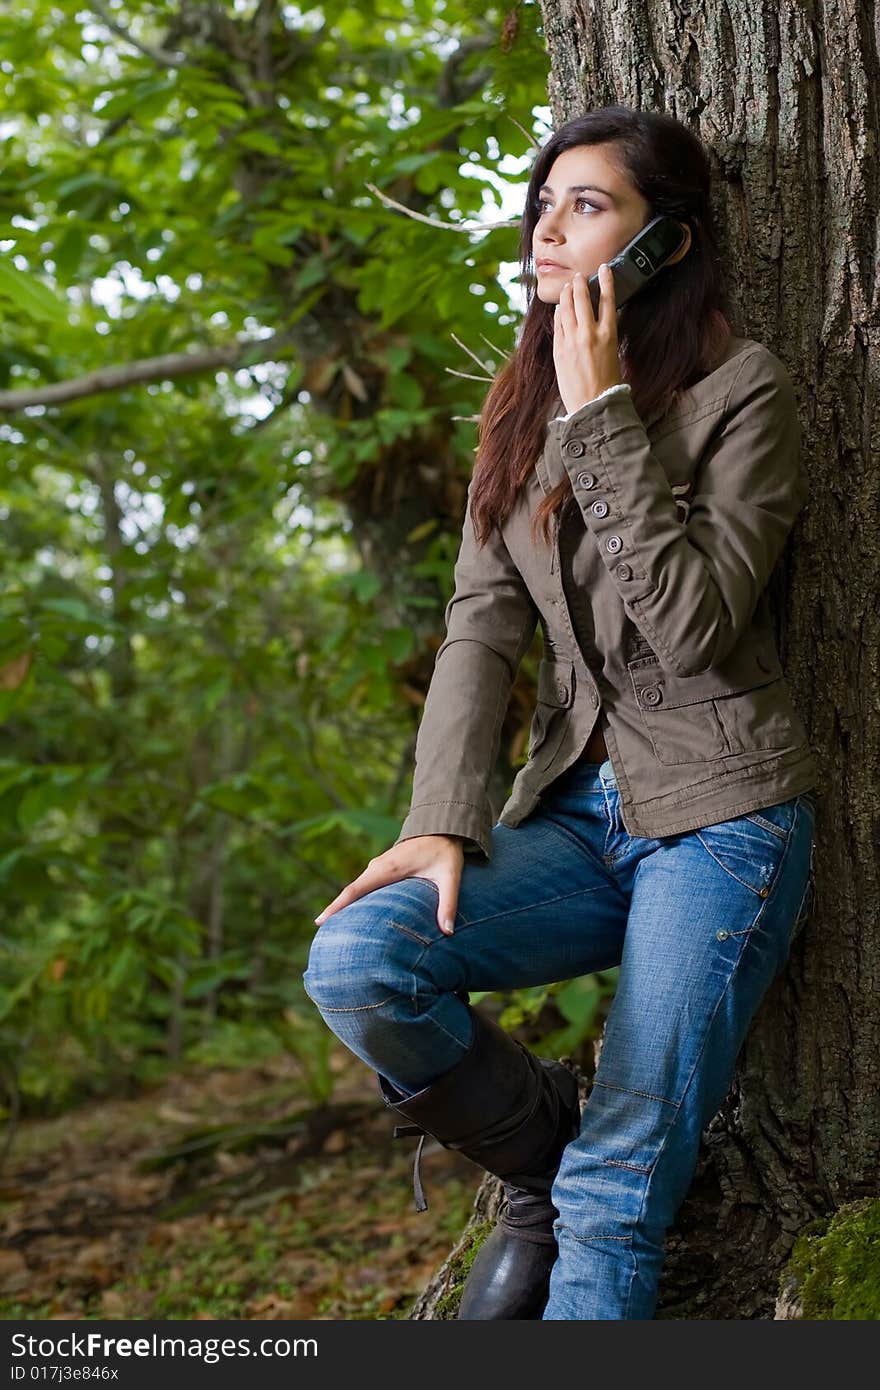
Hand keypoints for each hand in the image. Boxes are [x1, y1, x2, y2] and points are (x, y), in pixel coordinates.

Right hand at [313, 834, 464, 935]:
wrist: (443, 827)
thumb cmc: (446, 852)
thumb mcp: (450, 877)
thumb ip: (448, 903)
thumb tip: (448, 932)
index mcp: (388, 869)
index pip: (356, 889)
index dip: (337, 906)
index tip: (320, 921)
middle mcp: (378, 867)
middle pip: (351, 891)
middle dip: (336, 910)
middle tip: (322, 933)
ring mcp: (379, 866)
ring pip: (357, 888)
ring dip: (345, 905)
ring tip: (334, 928)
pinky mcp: (383, 868)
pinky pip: (365, 885)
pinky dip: (356, 899)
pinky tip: (355, 914)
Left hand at [553, 263, 621, 414]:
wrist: (593, 405)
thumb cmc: (607, 384)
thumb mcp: (613, 354)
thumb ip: (604, 336)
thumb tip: (596, 322)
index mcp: (609, 334)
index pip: (607, 299)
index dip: (606, 281)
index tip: (604, 268)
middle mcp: (589, 334)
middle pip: (582, 299)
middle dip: (579, 284)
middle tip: (578, 276)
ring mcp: (572, 341)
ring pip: (566, 309)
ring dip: (566, 295)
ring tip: (567, 287)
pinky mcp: (559, 350)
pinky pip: (557, 324)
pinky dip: (558, 314)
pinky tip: (559, 309)